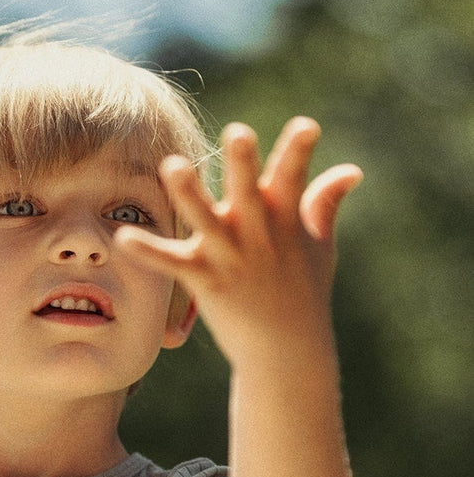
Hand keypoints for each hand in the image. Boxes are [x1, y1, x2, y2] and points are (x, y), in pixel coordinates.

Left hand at [115, 118, 361, 367]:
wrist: (287, 350)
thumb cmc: (304, 293)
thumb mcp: (320, 246)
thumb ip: (325, 203)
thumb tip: (352, 169)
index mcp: (286, 219)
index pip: (294, 178)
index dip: (299, 151)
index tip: (307, 125)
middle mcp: (258, 234)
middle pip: (249, 193)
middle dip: (244, 164)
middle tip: (238, 132)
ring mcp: (231, 258)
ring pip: (207, 220)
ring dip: (191, 194)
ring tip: (172, 165)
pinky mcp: (206, 281)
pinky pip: (172, 263)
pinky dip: (149, 251)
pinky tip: (123, 238)